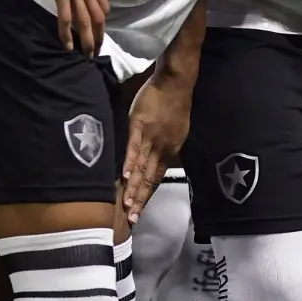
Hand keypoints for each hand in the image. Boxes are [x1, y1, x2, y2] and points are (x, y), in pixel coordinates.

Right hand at [42, 0, 109, 57]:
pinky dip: (66, 32)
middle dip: (95, 33)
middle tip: (97, 50)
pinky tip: (66, 46)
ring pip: (83, 20)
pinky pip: (65, 15)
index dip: (100, 11)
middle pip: (93, 15)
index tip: (102, 23)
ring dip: (85, 39)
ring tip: (87, 56)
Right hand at [122, 69, 193, 222]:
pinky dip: (130, 162)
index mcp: (170, 150)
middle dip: (140, 199)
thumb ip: (164, 148)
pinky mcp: (139, 125)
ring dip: (133, 186)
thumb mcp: (175, 131)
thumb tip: (154, 163)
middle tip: (132, 218)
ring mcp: (150, 137)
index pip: (157, 178)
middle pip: (149, 178)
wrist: (176, 82)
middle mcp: (162, 148)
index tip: (139, 212)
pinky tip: (125, 176)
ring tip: (127, 204)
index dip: (147, 195)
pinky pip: (134, 147)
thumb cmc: (174, 104)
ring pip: (141, 167)